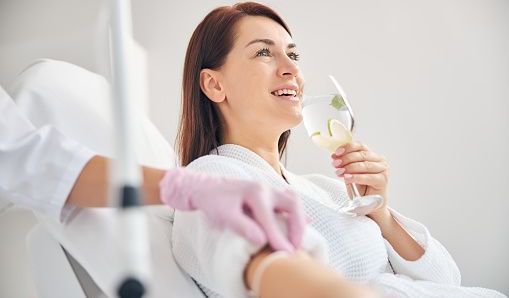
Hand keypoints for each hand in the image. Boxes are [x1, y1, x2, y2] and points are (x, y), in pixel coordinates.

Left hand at [159, 168, 304, 251]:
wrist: (205, 187)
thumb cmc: (212, 201)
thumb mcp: (223, 215)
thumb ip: (242, 226)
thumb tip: (261, 239)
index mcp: (254, 192)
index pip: (270, 218)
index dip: (278, 237)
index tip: (285, 253)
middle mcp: (265, 188)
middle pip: (292, 203)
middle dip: (297, 226)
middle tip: (295, 246)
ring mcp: (267, 189)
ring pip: (292, 201)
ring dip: (299, 219)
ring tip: (298, 239)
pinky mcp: (267, 194)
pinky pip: (288, 201)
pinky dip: (295, 213)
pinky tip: (304, 223)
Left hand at [331, 141, 389, 216]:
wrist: (369, 204)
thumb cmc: (360, 187)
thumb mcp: (350, 172)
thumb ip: (345, 163)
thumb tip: (334, 156)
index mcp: (372, 155)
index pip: (360, 146)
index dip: (348, 147)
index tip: (337, 153)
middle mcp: (379, 160)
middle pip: (361, 155)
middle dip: (346, 159)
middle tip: (335, 164)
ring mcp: (383, 170)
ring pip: (364, 165)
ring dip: (349, 168)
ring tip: (339, 172)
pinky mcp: (383, 180)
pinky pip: (368, 177)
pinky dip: (356, 177)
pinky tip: (347, 178)